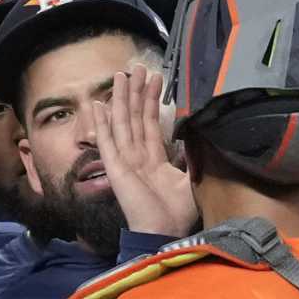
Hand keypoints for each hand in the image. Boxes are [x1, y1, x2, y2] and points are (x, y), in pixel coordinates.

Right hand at [83, 67, 196, 236]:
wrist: (164, 232)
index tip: (154, 78)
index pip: (149, 123)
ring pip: (121, 123)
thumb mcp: (192, 178)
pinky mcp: (115, 169)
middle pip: (134, 117)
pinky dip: (101, 124)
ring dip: (121, 99)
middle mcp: (137, 157)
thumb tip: (201, 135)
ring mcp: (124, 162)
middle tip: (136, 67)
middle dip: (136, 91)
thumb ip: (192, 157)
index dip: (151, 100)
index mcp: (153, 159)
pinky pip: (107, 142)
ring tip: (121, 75)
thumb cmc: (177, 213)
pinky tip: (98, 106)